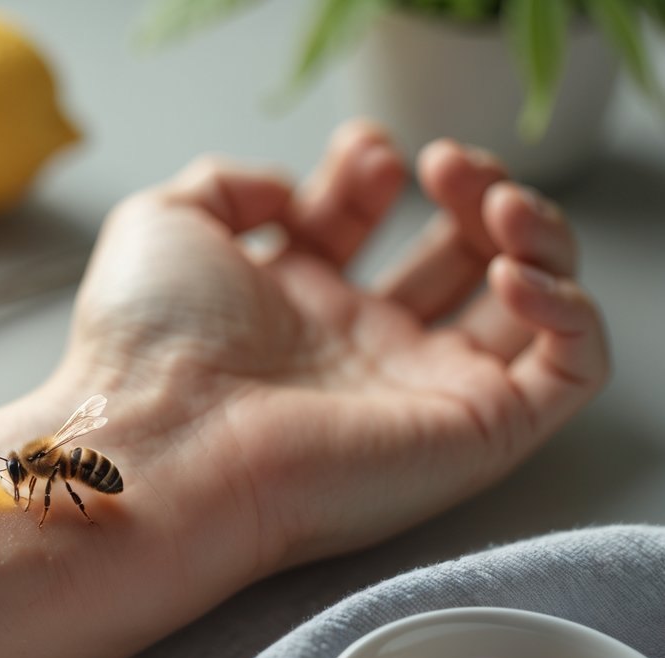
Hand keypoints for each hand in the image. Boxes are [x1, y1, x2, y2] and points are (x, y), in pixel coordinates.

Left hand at [53, 121, 607, 576]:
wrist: (162, 442)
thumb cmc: (146, 346)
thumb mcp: (161, 225)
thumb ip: (224, 186)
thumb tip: (287, 192)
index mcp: (289, 300)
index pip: (360, 221)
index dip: (371, 172)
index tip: (362, 154)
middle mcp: (357, 346)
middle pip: (450, 254)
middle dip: (467, 189)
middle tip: (443, 165)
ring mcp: (418, 389)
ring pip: (527, 306)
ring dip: (535, 232)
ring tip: (494, 202)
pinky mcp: (472, 434)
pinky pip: (569, 374)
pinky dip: (572, 311)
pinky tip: (513, 270)